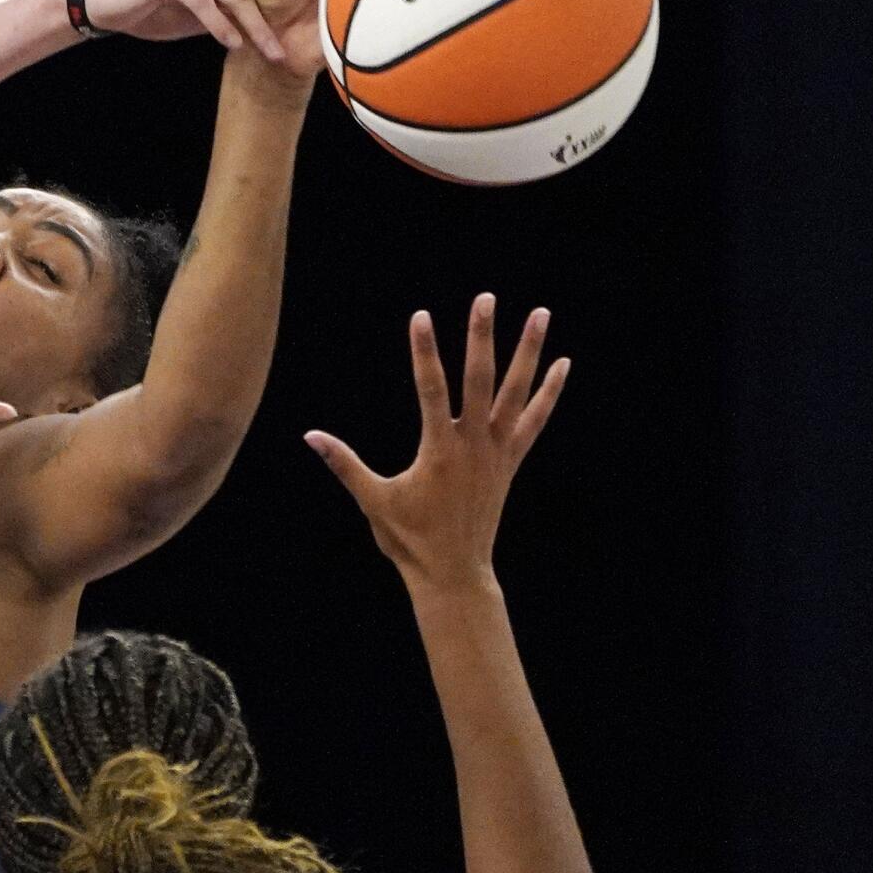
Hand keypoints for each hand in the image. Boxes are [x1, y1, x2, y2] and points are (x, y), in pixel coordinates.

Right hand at [79, 0, 295, 59]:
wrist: (102, 1)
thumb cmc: (153, 5)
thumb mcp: (200, 6)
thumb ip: (230, 4)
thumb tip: (266, 22)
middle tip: (325, 0)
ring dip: (255, 25)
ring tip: (273, 52)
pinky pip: (199, 1)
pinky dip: (218, 25)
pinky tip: (231, 44)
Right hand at [304, 295, 567, 585]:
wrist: (453, 574)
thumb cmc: (409, 539)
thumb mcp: (373, 500)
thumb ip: (344, 464)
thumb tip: (311, 436)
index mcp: (439, 450)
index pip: (430, 389)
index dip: (424, 352)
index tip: (421, 316)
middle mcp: (474, 445)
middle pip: (481, 380)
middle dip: (481, 337)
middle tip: (486, 298)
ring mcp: (497, 453)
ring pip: (517, 393)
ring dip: (529, 352)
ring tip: (540, 314)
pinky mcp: (510, 463)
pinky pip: (534, 421)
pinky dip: (548, 393)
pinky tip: (561, 365)